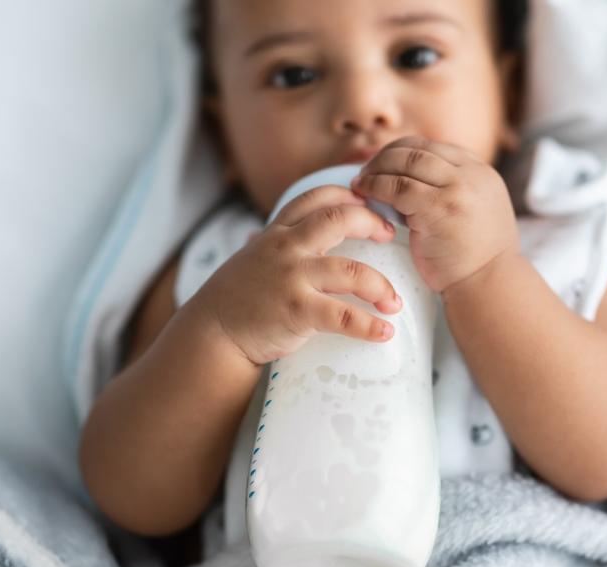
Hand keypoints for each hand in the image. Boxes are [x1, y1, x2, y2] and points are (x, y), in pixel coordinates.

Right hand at [192, 186, 401, 365]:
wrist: (212, 333)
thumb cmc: (238, 297)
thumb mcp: (254, 257)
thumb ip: (275, 242)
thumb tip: (284, 229)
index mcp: (277, 233)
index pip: (316, 197)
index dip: (348, 195)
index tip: (371, 203)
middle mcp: (285, 248)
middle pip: (338, 218)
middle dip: (371, 222)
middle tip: (390, 235)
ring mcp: (291, 278)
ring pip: (350, 271)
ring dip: (381, 286)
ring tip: (394, 302)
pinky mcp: (296, 311)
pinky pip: (343, 316)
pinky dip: (369, 325)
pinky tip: (385, 332)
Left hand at [352, 136, 518, 294]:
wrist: (489, 285)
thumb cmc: (475, 257)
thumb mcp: (475, 210)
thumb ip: (452, 190)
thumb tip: (409, 179)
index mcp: (480, 171)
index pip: (432, 147)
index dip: (401, 152)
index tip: (382, 165)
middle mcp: (472, 174)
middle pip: (417, 149)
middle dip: (385, 156)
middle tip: (366, 172)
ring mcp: (457, 189)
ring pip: (406, 162)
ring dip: (377, 169)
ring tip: (360, 182)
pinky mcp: (439, 208)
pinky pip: (398, 187)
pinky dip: (376, 187)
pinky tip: (364, 194)